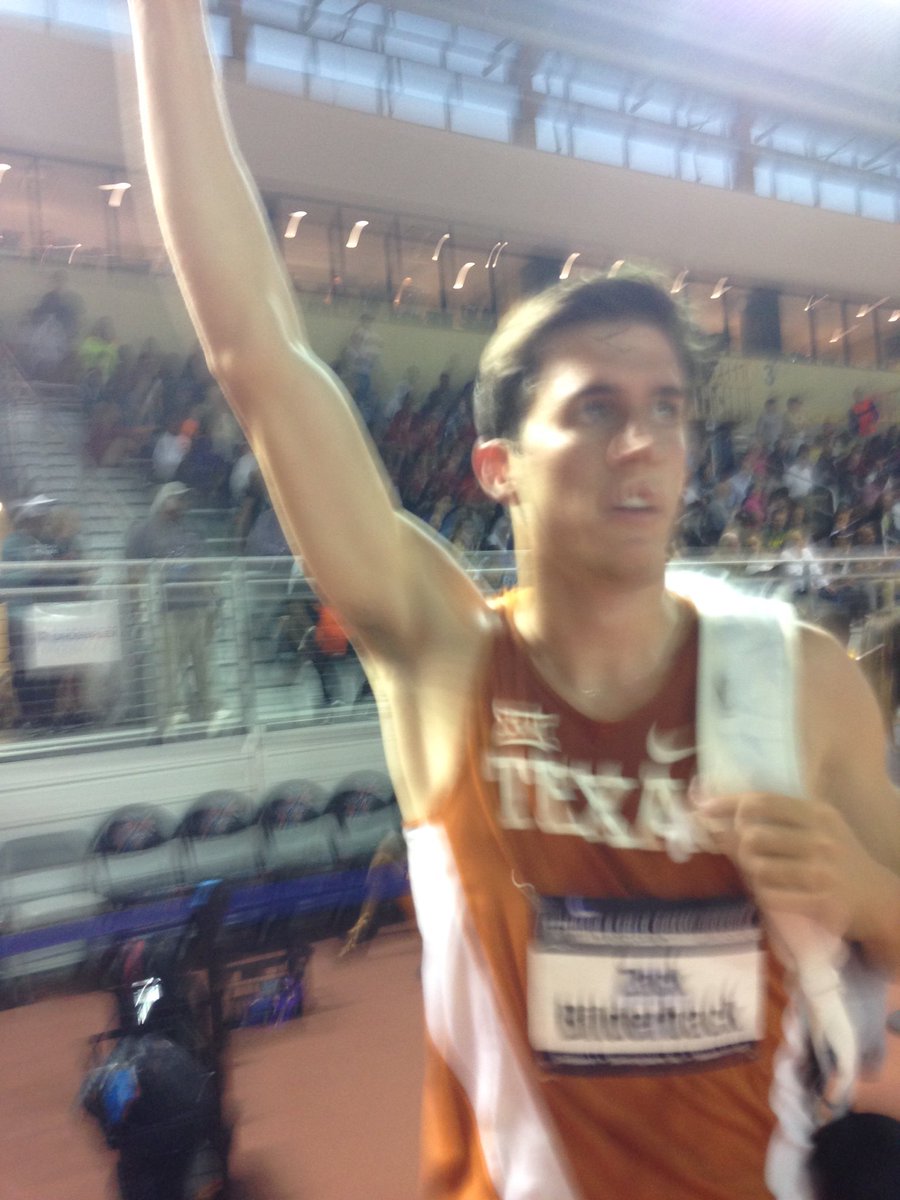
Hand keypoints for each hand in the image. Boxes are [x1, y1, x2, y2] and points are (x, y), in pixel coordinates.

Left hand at [692, 789, 890, 941]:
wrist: (880, 899)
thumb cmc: (839, 858)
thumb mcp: (819, 826)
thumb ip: (778, 816)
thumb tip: (720, 809)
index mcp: (818, 813)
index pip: (762, 802)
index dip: (727, 804)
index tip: (705, 808)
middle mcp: (821, 838)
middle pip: (752, 835)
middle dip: (738, 845)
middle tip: (743, 853)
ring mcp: (822, 871)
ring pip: (758, 867)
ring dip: (750, 872)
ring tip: (761, 873)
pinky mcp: (820, 902)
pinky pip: (770, 895)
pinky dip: (763, 893)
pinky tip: (772, 891)